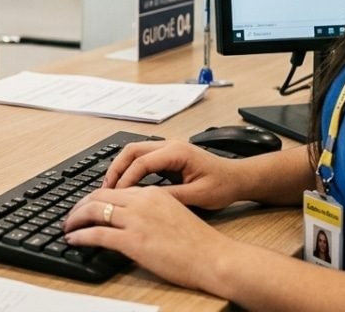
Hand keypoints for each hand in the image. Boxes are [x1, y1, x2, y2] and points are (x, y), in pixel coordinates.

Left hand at [63, 186, 237, 290]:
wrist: (214, 257)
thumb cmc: (201, 243)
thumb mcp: (175, 214)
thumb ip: (153, 211)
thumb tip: (134, 218)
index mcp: (152, 193)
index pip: (116, 190)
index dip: (97, 197)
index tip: (88, 205)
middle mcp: (141, 201)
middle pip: (99, 196)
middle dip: (80, 205)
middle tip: (72, 215)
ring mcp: (136, 220)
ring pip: (93, 211)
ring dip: (75, 218)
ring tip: (67, 226)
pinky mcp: (132, 241)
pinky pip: (96, 234)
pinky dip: (80, 235)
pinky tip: (73, 239)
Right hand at [104, 140, 244, 209]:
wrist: (238, 178)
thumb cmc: (223, 185)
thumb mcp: (197, 196)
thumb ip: (170, 196)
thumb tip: (144, 200)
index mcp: (177, 152)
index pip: (141, 162)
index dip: (126, 179)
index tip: (117, 196)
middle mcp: (170, 144)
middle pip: (131, 150)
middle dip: (116, 169)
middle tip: (106, 189)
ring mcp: (168, 147)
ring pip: (134, 151)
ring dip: (121, 168)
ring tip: (111, 188)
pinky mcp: (168, 154)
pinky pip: (142, 157)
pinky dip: (130, 168)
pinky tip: (126, 185)